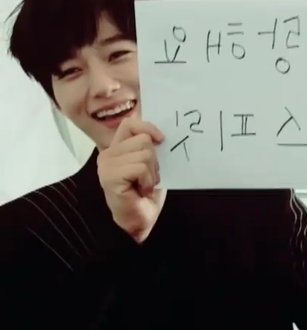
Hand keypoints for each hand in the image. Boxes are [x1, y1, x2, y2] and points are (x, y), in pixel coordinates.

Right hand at [97, 117, 165, 242]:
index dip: (148, 127)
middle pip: (143, 139)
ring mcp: (106, 165)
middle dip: (154, 160)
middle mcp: (107, 154)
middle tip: (147, 177)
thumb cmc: (145, 194)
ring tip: (144, 185)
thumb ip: (148, 147)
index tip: (161, 140)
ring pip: (144, 153)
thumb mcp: (149, 164)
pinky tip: (141, 191)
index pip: (130, 124)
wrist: (140, 221)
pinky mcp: (110, 176)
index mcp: (115, 149)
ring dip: (151, 172)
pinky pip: (140, 167)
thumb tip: (158, 132)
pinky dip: (148, 180)